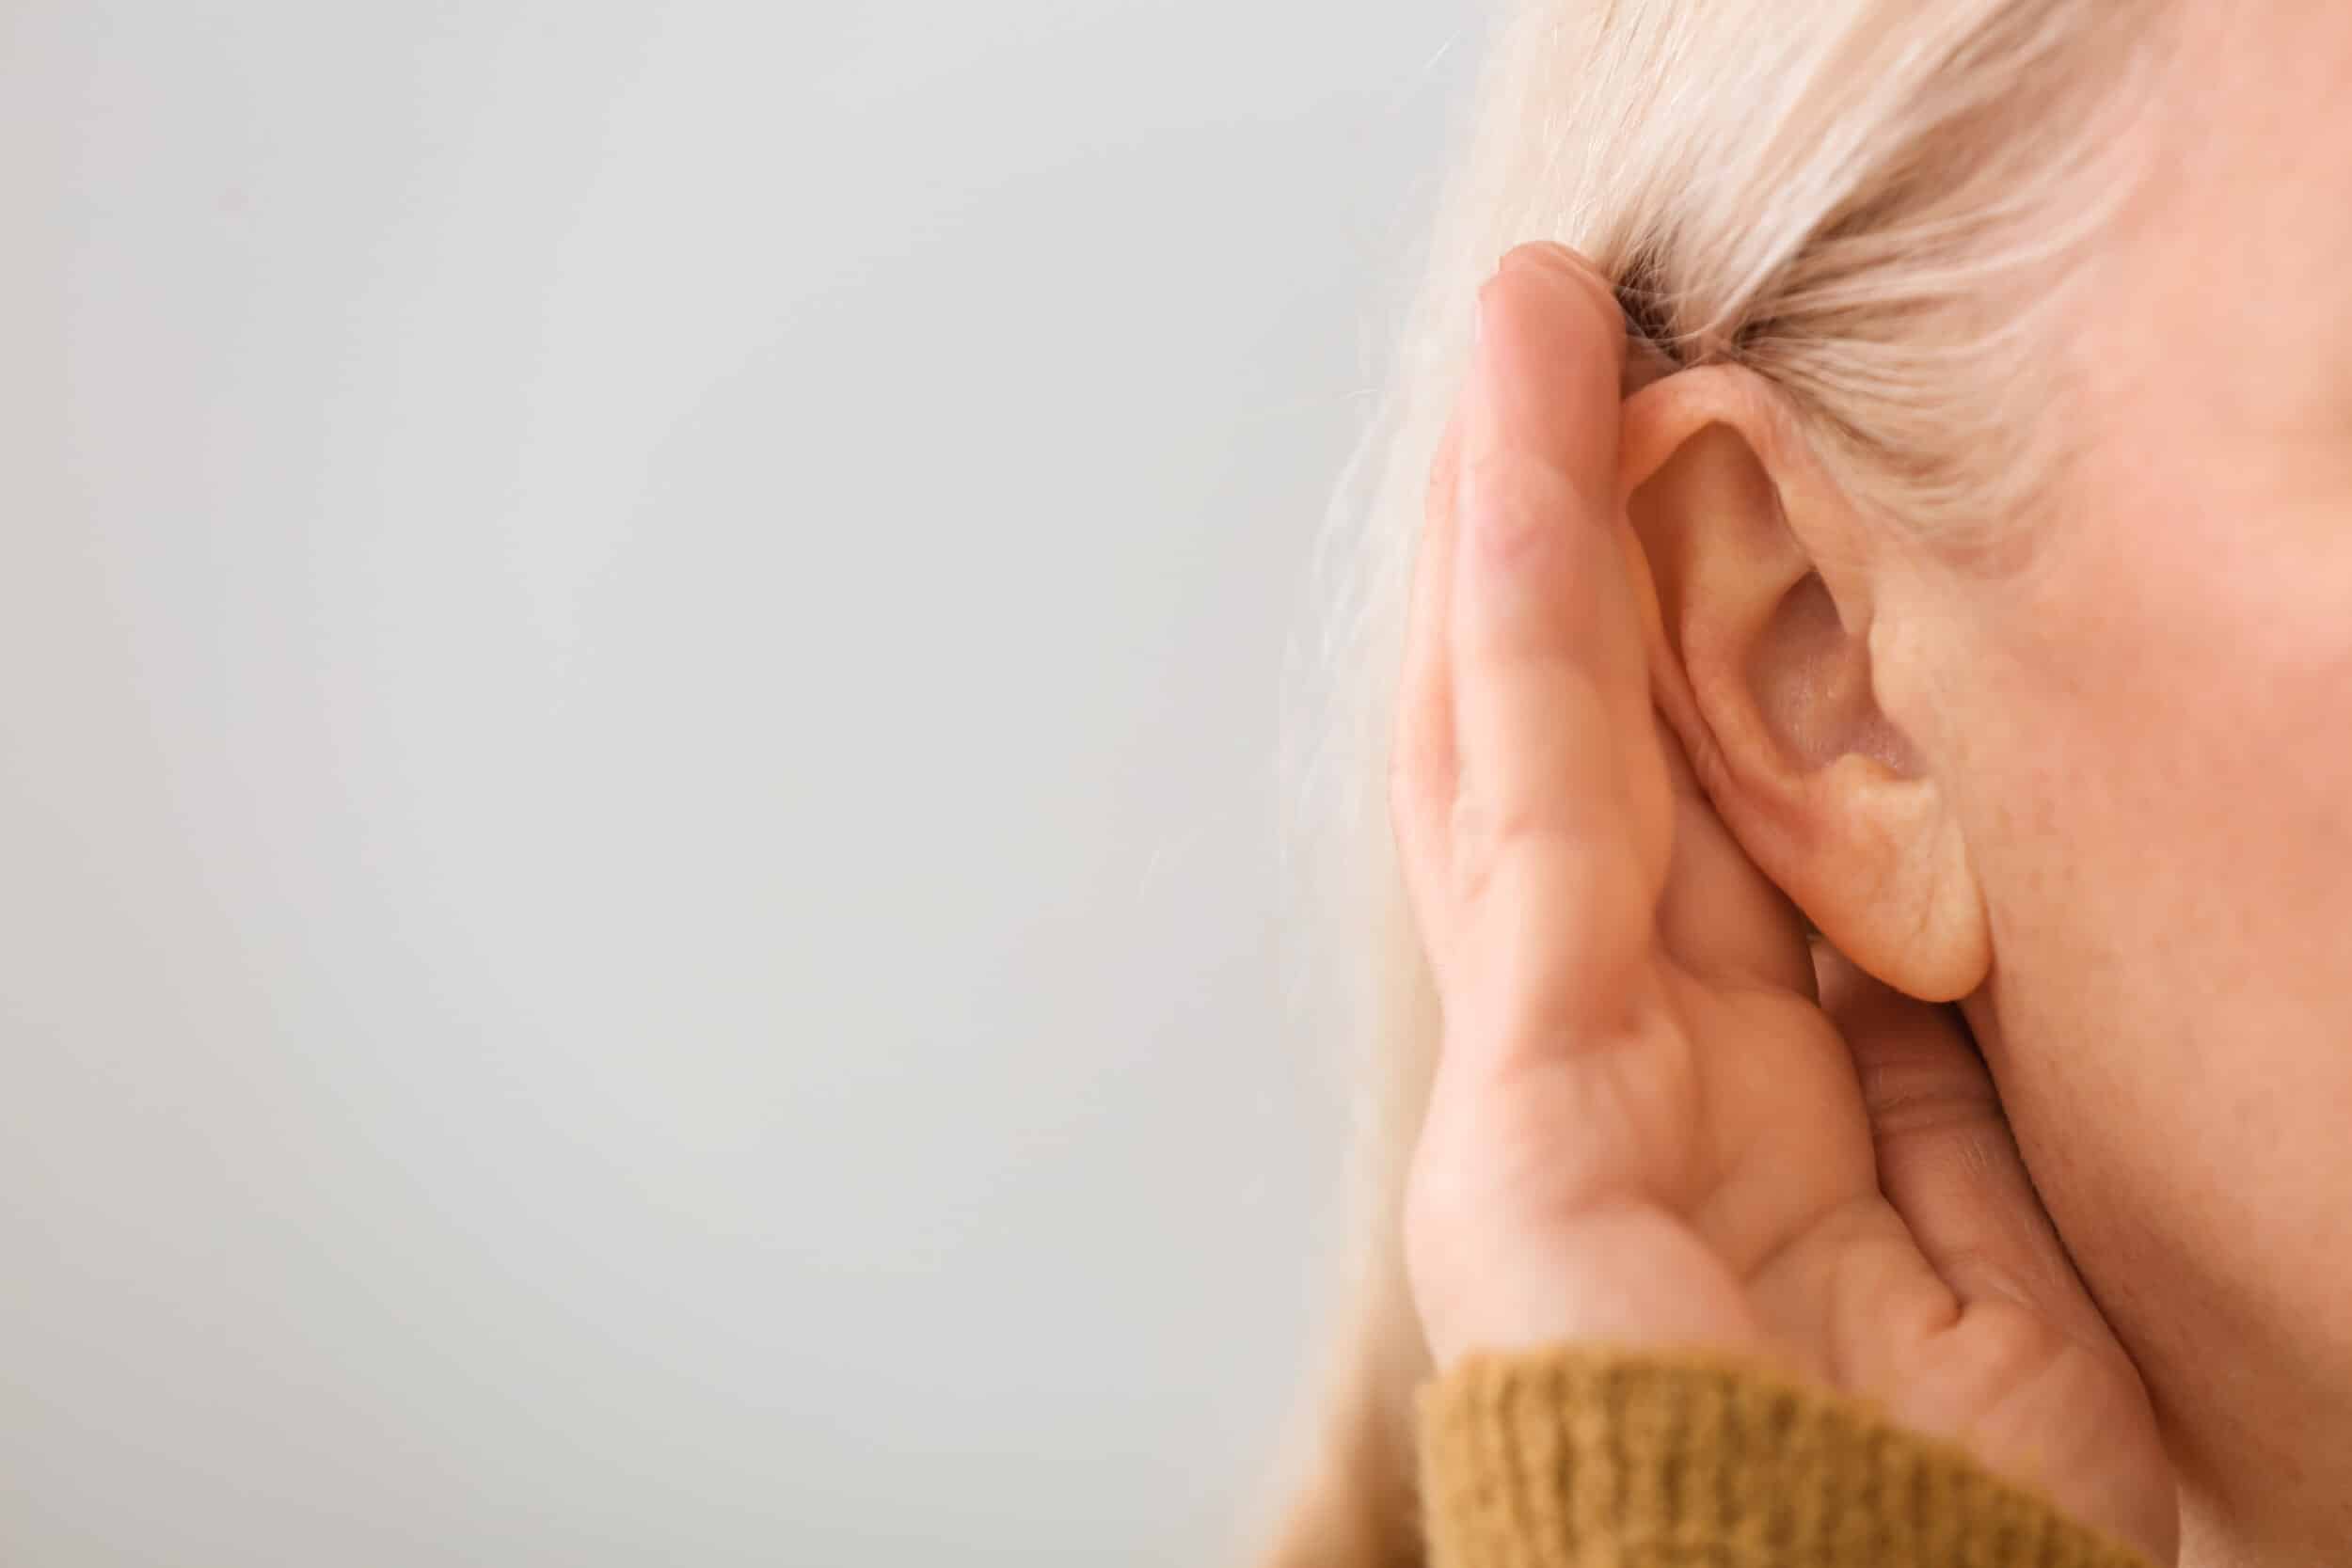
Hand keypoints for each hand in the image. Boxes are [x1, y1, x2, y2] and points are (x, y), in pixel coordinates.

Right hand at [1391, 243, 2175, 1562]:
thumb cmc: (1924, 1520)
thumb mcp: (1983, 1246)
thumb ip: (1933, 1082)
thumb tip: (1944, 926)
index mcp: (1742, 1114)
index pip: (1699, 833)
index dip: (1682, 646)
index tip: (1694, 474)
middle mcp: (1630, 1073)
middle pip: (1598, 758)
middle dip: (1580, 547)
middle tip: (1575, 344)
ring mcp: (1557, 1076)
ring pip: (1535, 742)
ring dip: (1528, 524)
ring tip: (1533, 332)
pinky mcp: (1531, 1098)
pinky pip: (1530, 814)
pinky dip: (1517, 621)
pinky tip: (1518, 458)